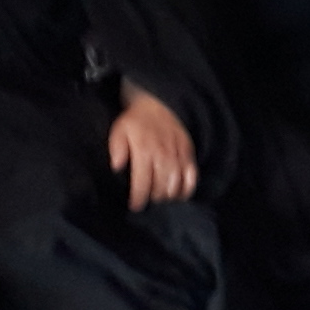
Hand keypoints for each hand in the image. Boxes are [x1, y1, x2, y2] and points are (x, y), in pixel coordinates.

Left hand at [107, 84, 199, 210]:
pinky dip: (187, 189)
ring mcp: (178, 154)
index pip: (142, 183)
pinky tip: (180, 195)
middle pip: (160, 188)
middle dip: (152, 198)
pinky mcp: (188, 153)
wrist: (157, 103)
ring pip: (176, 184)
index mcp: (144, 150)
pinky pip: (192, 176)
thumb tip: (117, 167)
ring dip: (168, 196)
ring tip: (161, 199)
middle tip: (147, 201)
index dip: (138, 199)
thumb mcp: (119, 130)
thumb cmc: (135, 120)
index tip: (135, 206)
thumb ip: (116, 148)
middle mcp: (163, 155)